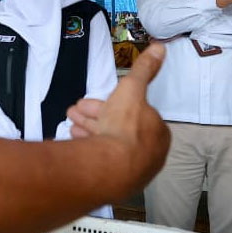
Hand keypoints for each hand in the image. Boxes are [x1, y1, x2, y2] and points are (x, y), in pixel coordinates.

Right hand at [65, 44, 170, 192]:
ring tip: (71, 122)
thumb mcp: (133, 89)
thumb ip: (145, 69)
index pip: (136, 114)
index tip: (98, 99)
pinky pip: (100, 160)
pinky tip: (75, 141)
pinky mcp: (114, 183)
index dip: (115, 104)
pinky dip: (87, 147)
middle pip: (119, 130)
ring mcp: (131, 172)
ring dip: (88, 130)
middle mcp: (148, 155)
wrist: (110, 167)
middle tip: (77, 109)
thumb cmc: (125, 127)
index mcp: (158, 133)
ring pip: (107, 145)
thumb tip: (161, 49)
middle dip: (96, 116)